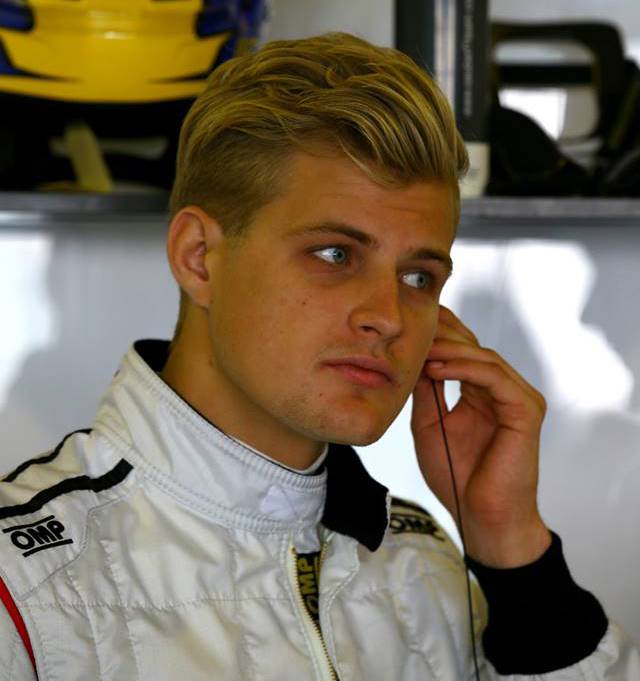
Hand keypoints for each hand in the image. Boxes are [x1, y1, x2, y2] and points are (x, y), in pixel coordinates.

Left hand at [410, 305, 551, 567]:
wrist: (480, 517)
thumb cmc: (457, 478)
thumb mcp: (429, 425)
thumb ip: (425, 392)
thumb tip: (409, 358)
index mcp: (483, 393)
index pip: (464, 353)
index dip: (440, 335)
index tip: (409, 326)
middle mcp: (504, 391)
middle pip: (475, 348)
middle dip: (443, 336)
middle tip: (412, 328)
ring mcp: (519, 399)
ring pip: (485, 358)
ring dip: (450, 351)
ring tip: (420, 350)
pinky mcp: (526, 411)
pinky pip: (495, 377)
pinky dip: (464, 369)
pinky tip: (435, 369)